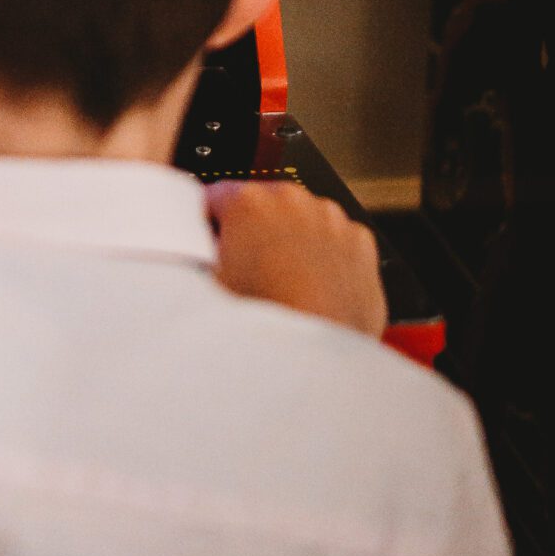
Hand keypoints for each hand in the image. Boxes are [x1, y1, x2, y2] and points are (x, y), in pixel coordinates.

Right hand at [204, 180, 386, 337]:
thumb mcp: (205, 287)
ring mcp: (331, 219)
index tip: (210, 242)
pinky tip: (314, 286)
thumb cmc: (264, 323)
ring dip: (291, 239)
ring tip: (284, 283)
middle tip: (248, 271)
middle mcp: (292, 201)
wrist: (317, 359)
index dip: (207, 223)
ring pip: (301, 219)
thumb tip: (194, 249)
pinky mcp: (360, 242)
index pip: (214, 196)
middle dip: (253, 230)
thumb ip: (196, 255)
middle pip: (261, 205)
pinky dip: (326, 256)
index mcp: (248, 203)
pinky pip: (335, 239)